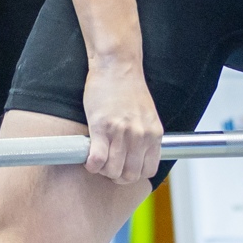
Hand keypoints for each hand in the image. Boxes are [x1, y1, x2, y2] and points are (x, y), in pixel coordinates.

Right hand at [81, 55, 161, 183]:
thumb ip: (145, 135)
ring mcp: (121, 133)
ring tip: (98, 160)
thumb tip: (137, 155)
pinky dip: (91, 164)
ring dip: (102, 171)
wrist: (117, 66)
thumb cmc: (129, 88)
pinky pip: (97, 160)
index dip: (134, 174)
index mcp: (154, 134)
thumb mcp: (147, 115)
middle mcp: (140, 136)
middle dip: (117, 176)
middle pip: (130, 175)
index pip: (148, 170)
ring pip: (113, 171)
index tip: (124, 168)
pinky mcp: (101, 128)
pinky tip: (89, 157)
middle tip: (108, 167)